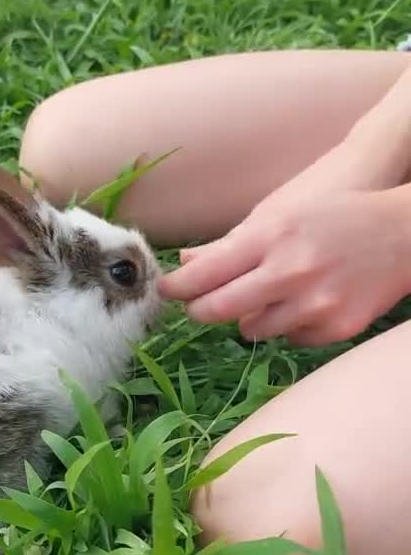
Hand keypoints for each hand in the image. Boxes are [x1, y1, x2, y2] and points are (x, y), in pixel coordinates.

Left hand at [159, 185, 410, 345]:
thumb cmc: (335, 215)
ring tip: (265, 295)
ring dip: (249, 317)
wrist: (403, 233)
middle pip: (218, 310)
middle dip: (200, 310)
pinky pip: (289, 340)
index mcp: (272, 236)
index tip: (166, 290)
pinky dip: (288, 326)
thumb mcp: (281, 214)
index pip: (205, 273)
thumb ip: (232, 242)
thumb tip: (187, 263)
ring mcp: (315, 303)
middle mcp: (290, 271)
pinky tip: (302, 304)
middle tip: (197, 306)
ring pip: (252, 330)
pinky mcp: (336, 327)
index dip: (177, 287)